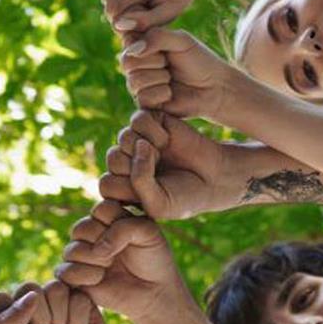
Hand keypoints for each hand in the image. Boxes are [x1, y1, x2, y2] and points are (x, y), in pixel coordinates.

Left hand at [0, 281, 120, 323]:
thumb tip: (32, 295)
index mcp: (7, 312)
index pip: (0, 298)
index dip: (15, 319)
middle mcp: (29, 300)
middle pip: (29, 287)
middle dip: (41, 316)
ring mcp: (54, 295)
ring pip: (54, 288)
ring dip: (61, 316)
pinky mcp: (78, 294)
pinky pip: (77, 294)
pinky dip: (78, 318)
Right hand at [55, 202, 191, 323]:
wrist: (154, 291)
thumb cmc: (153, 260)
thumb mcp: (148, 232)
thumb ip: (123, 228)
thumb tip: (96, 250)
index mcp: (108, 219)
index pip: (101, 209)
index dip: (116, 222)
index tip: (134, 236)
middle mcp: (90, 235)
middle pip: (81, 228)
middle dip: (102, 241)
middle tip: (119, 254)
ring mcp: (81, 256)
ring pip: (71, 250)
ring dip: (94, 259)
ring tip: (110, 266)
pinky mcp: (74, 279)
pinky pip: (65, 271)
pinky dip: (84, 274)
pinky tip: (100, 278)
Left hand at [100, 111, 243, 219]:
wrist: (215, 178)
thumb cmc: (185, 196)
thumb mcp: (159, 203)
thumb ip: (139, 182)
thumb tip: (139, 144)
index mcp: (124, 186)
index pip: (107, 185)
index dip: (127, 188)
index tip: (152, 192)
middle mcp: (128, 162)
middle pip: (113, 159)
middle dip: (137, 166)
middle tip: (160, 170)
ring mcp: (138, 141)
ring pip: (124, 138)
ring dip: (145, 147)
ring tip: (163, 154)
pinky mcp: (152, 122)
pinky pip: (138, 120)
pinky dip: (152, 130)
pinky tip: (166, 139)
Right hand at [120, 27, 240, 119]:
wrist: (214, 87)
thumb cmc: (199, 60)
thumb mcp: (181, 40)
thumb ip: (156, 37)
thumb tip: (133, 50)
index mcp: (141, 45)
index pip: (127, 40)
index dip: (146, 43)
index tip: (164, 46)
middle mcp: (135, 65)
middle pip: (127, 61)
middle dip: (155, 61)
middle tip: (169, 63)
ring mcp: (138, 85)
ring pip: (135, 80)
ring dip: (160, 78)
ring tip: (171, 78)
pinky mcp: (144, 104)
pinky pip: (143, 97)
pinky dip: (162, 93)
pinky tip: (171, 93)